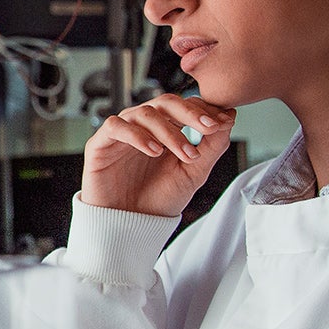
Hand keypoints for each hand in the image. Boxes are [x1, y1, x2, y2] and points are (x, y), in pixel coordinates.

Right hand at [82, 94, 235, 216]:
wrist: (132, 226)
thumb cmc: (159, 200)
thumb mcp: (193, 173)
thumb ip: (211, 146)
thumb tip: (229, 116)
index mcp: (165, 129)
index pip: (184, 106)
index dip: (203, 109)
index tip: (221, 122)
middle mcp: (143, 127)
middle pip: (165, 102)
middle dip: (190, 113)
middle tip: (208, 126)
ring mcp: (122, 133)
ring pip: (144, 114)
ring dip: (169, 131)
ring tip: (184, 153)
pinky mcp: (100, 144)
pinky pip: (116, 127)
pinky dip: (137, 135)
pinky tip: (154, 150)